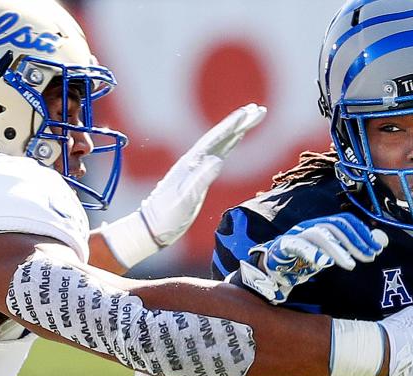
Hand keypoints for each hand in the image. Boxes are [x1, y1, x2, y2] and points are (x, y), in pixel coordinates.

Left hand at [141, 103, 266, 245]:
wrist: (152, 227)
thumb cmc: (167, 216)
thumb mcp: (184, 200)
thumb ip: (200, 180)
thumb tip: (218, 160)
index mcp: (191, 163)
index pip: (215, 139)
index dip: (232, 125)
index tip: (249, 113)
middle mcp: (193, 161)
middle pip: (220, 136)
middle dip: (239, 122)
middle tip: (259, 110)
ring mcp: (195, 167)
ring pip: (220, 143)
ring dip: (236, 130)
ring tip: (252, 119)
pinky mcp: (198, 176)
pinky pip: (217, 155)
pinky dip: (229, 144)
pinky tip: (235, 141)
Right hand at [238, 213, 387, 303]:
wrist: (273, 270)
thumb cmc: (303, 261)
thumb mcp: (330, 254)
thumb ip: (350, 248)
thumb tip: (378, 244)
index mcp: (322, 225)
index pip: (345, 221)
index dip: (363, 233)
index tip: (377, 249)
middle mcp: (310, 225)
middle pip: (335, 226)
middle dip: (355, 241)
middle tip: (369, 257)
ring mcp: (297, 234)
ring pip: (320, 235)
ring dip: (338, 249)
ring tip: (351, 265)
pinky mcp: (284, 246)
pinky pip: (300, 247)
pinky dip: (314, 253)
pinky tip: (326, 263)